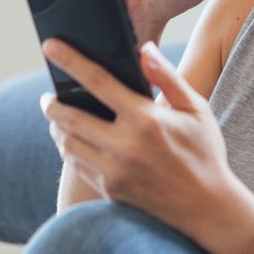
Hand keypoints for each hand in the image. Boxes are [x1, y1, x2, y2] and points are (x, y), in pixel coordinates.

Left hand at [39, 37, 253, 241]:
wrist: (206, 206)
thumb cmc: (203, 151)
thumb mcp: (196, 109)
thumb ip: (167, 77)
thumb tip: (144, 49)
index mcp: (146, 119)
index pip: (98, 82)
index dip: (71, 61)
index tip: (50, 46)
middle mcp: (125, 145)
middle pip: (69, 117)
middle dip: (52, 103)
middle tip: (48, 95)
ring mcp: (114, 171)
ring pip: (68, 143)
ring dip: (57, 128)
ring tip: (59, 118)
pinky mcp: (109, 190)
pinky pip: (77, 165)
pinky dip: (70, 150)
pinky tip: (74, 142)